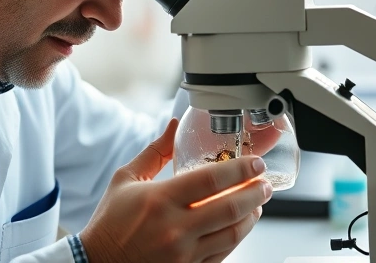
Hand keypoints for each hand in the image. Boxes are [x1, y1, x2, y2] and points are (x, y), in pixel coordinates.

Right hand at [79, 119, 271, 262]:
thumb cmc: (110, 222)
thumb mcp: (126, 179)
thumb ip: (155, 151)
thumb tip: (173, 125)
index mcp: (160, 200)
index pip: (211, 181)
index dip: (240, 170)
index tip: (256, 163)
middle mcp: (175, 228)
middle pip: (231, 208)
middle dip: (256, 192)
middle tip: (265, 182)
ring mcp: (183, 254)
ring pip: (233, 234)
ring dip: (252, 216)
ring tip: (258, 203)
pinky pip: (223, 253)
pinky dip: (236, 237)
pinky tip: (240, 225)